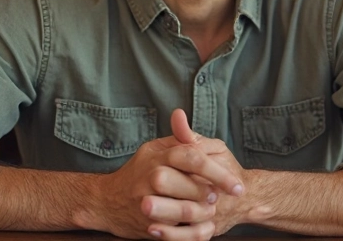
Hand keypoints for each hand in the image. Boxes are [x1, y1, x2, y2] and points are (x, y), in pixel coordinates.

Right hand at [90, 120, 244, 239]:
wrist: (105, 202)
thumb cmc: (137, 173)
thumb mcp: (153, 150)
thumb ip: (174, 138)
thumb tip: (181, 114)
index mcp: (157, 155)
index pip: (192, 156)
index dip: (218, 171)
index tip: (237, 185)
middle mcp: (150, 176)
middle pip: (188, 183)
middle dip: (209, 192)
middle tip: (218, 198)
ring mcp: (147, 201)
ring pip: (182, 209)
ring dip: (202, 212)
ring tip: (210, 211)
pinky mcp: (146, 224)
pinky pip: (175, 230)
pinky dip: (191, 231)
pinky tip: (199, 227)